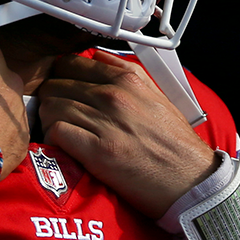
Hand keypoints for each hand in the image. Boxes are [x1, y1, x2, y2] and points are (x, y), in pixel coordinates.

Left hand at [37, 50, 216, 217]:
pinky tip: (62, 146)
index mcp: (128, 79)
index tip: (62, 92)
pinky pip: (57, 132)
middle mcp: (114, 95)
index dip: (61, 77)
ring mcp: (106, 122)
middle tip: (57, 116)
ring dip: (49, 120)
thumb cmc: (175, 143)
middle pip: (56, 84)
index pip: (72, 63)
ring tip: (59, 133)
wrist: (190, 181)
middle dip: (51, 100)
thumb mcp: (157, 96)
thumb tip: (97, 58)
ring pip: (51, 106)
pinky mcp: (98, 151)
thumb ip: (126, 74)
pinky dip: (53, 138)